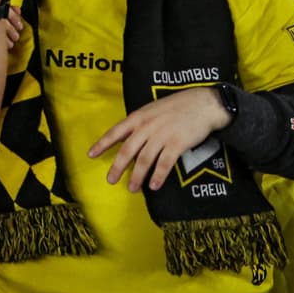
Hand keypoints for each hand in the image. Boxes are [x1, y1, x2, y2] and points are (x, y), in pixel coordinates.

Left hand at [90, 86, 231, 192]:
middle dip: (118, 166)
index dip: (102, 144)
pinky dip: (158, 175)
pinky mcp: (177, 144)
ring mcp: (162, 135)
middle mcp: (146, 127)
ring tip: (133, 188)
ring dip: (138, 176)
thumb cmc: (176, 107)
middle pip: (128, 150)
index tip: (91, 155)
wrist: (202, 104)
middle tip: (111, 180)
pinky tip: (154, 185)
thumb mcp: (151, 110)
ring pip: (145, 159)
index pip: (115, 132)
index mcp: (138, 117)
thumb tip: (126, 137)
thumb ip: (139, 123)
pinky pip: (165, 163)